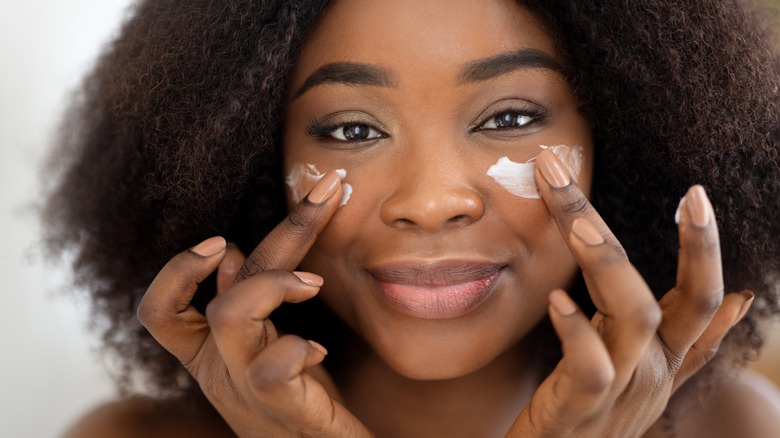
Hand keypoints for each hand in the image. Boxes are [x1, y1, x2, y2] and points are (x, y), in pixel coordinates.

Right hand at [137, 171, 371, 437]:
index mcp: (210, 355)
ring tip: (315, 285)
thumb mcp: (266, 348)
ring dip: (276, 284)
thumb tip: (233, 254)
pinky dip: (295, 347)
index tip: (221, 238)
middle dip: (285, 229)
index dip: (179, 269)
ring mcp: (247, 392)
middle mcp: (220, 371)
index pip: (160, 311)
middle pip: (224, 291)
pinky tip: (318, 349)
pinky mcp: (284, 410)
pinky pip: (270, 370)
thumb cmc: (296, 401)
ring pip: (232, 317)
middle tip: (327, 191)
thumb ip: (249, 304)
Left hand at [506, 150, 753, 436]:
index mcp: (667, 359)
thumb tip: (742, 299)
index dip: (705, 250)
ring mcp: (620, 393)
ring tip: (576, 222)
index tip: (695, 194)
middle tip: (635, 182)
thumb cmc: (593, 414)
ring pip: (635, 319)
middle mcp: (652, 372)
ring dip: (607, 263)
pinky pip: (592, 368)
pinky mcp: (579, 411)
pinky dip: (577, 330)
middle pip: (675, 297)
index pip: (701, 299)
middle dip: (666, 237)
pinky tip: (556, 298)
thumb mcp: (649, 376)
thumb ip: (691, 341)